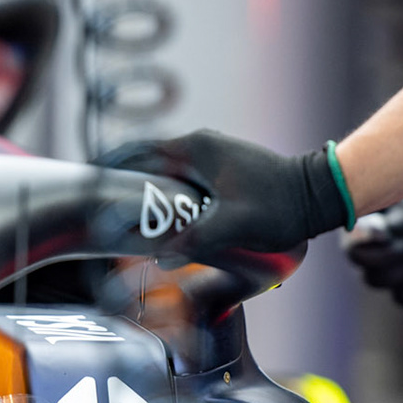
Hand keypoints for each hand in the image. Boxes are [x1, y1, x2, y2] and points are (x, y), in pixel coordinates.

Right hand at [97, 129, 349, 259]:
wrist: (317, 195)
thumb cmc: (280, 206)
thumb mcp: (234, 225)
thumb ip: (196, 239)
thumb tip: (161, 257)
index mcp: (196, 148)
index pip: (137, 151)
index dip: (107, 165)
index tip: (84, 179)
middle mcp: (200, 145)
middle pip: (146, 160)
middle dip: (120, 180)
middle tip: (96, 202)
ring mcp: (212, 155)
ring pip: (164, 170)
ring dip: (143, 188)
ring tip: (119, 212)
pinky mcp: (222, 169)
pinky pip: (181, 178)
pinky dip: (164, 194)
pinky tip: (158, 218)